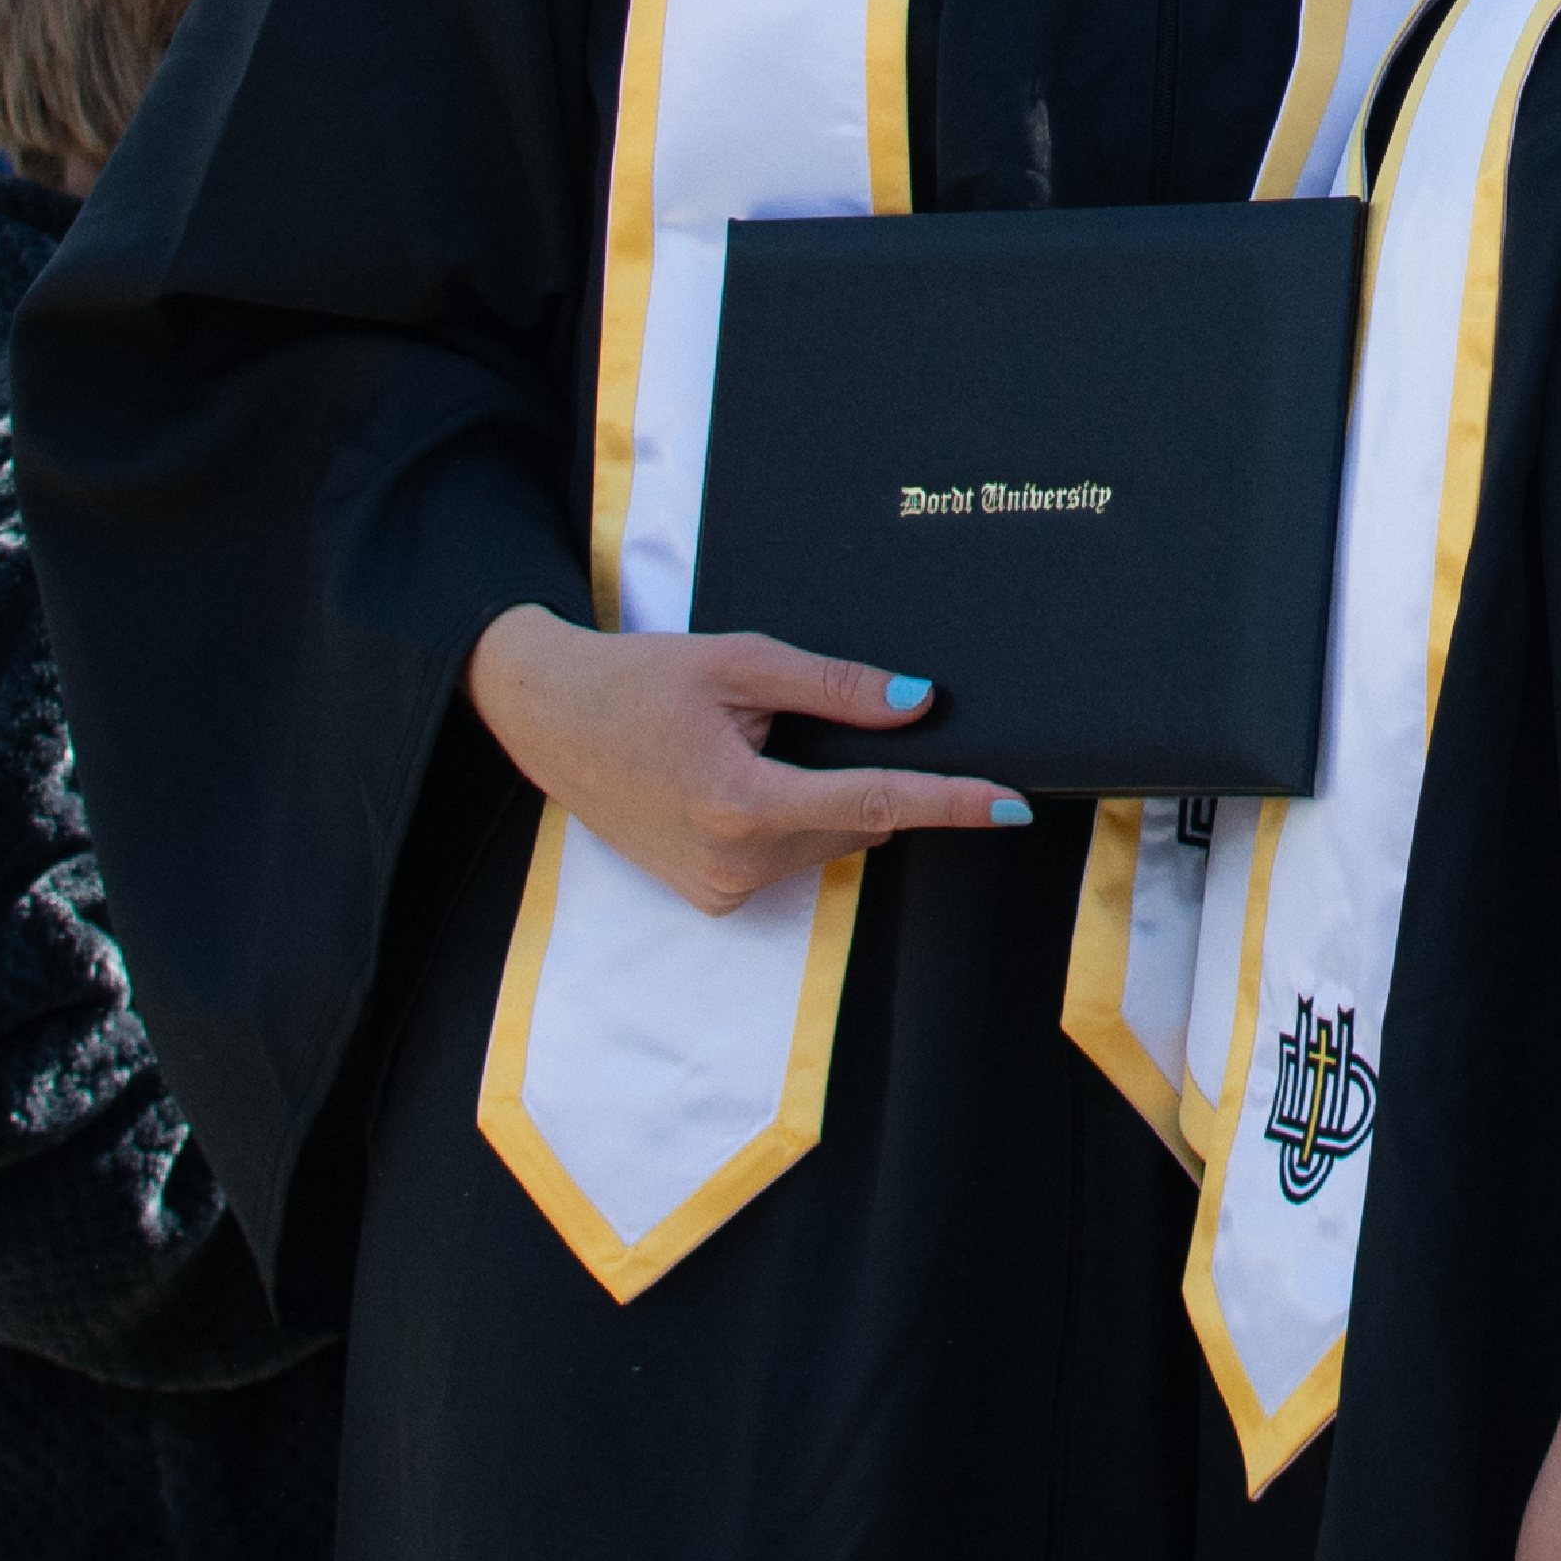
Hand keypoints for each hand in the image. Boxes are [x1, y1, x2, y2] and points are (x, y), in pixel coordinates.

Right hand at [466, 602, 1027, 919]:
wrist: (548, 716)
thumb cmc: (637, 680)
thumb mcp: (740, 663)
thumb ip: (835, 688)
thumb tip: (918, 703)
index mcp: (743, 803)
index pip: (876, 804)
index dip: (952, 804)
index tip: (1012, 807)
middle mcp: (735, 863)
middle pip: (859, 822)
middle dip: (861, 773)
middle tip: (794, 719)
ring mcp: (721, 889)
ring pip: (829, 842)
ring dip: (821, 797)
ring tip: (748, 746)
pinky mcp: (711, 897)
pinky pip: (790, 857)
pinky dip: (789, 819)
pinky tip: (734, 779)